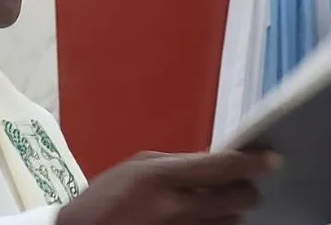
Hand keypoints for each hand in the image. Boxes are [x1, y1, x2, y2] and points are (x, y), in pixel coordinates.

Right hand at [55, 150, 279, 224]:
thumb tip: (213, 162)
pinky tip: (202, 220)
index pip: (221, 167)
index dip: (252, 162)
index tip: (271, 159)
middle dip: (244, 190)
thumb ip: (175, 163)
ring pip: (234, 222)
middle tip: (236, 186)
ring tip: (209, 206)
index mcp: (161, 177)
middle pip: (241, 199)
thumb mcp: (136, 168)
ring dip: (229, 212)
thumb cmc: (107, 198)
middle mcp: (178, 208)